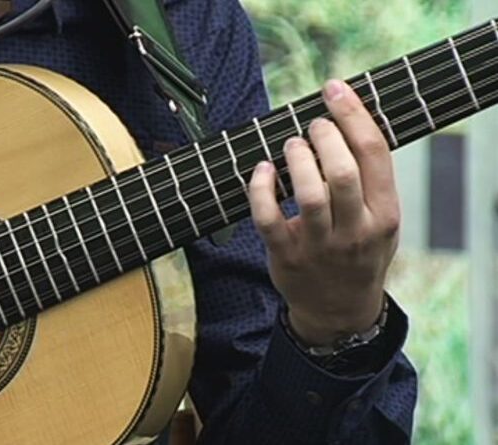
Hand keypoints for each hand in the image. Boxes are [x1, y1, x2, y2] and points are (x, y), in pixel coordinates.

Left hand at [249, 79, 398, 345]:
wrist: (339, 310)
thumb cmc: (359, 253)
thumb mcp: (381, 221)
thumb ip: (371, 180)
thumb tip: (346, 119)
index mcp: (384, 214)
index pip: (374, 154)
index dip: (353, 114)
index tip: (334, 89)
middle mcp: (356, 231)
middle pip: (342, 172)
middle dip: (324, 137)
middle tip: (312, 126)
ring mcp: (320, 246)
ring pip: (309, 195)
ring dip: (296, 160)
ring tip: (291, 145)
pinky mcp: (286, 256)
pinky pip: (268, 218)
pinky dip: (260, 189)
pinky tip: (261, 171)